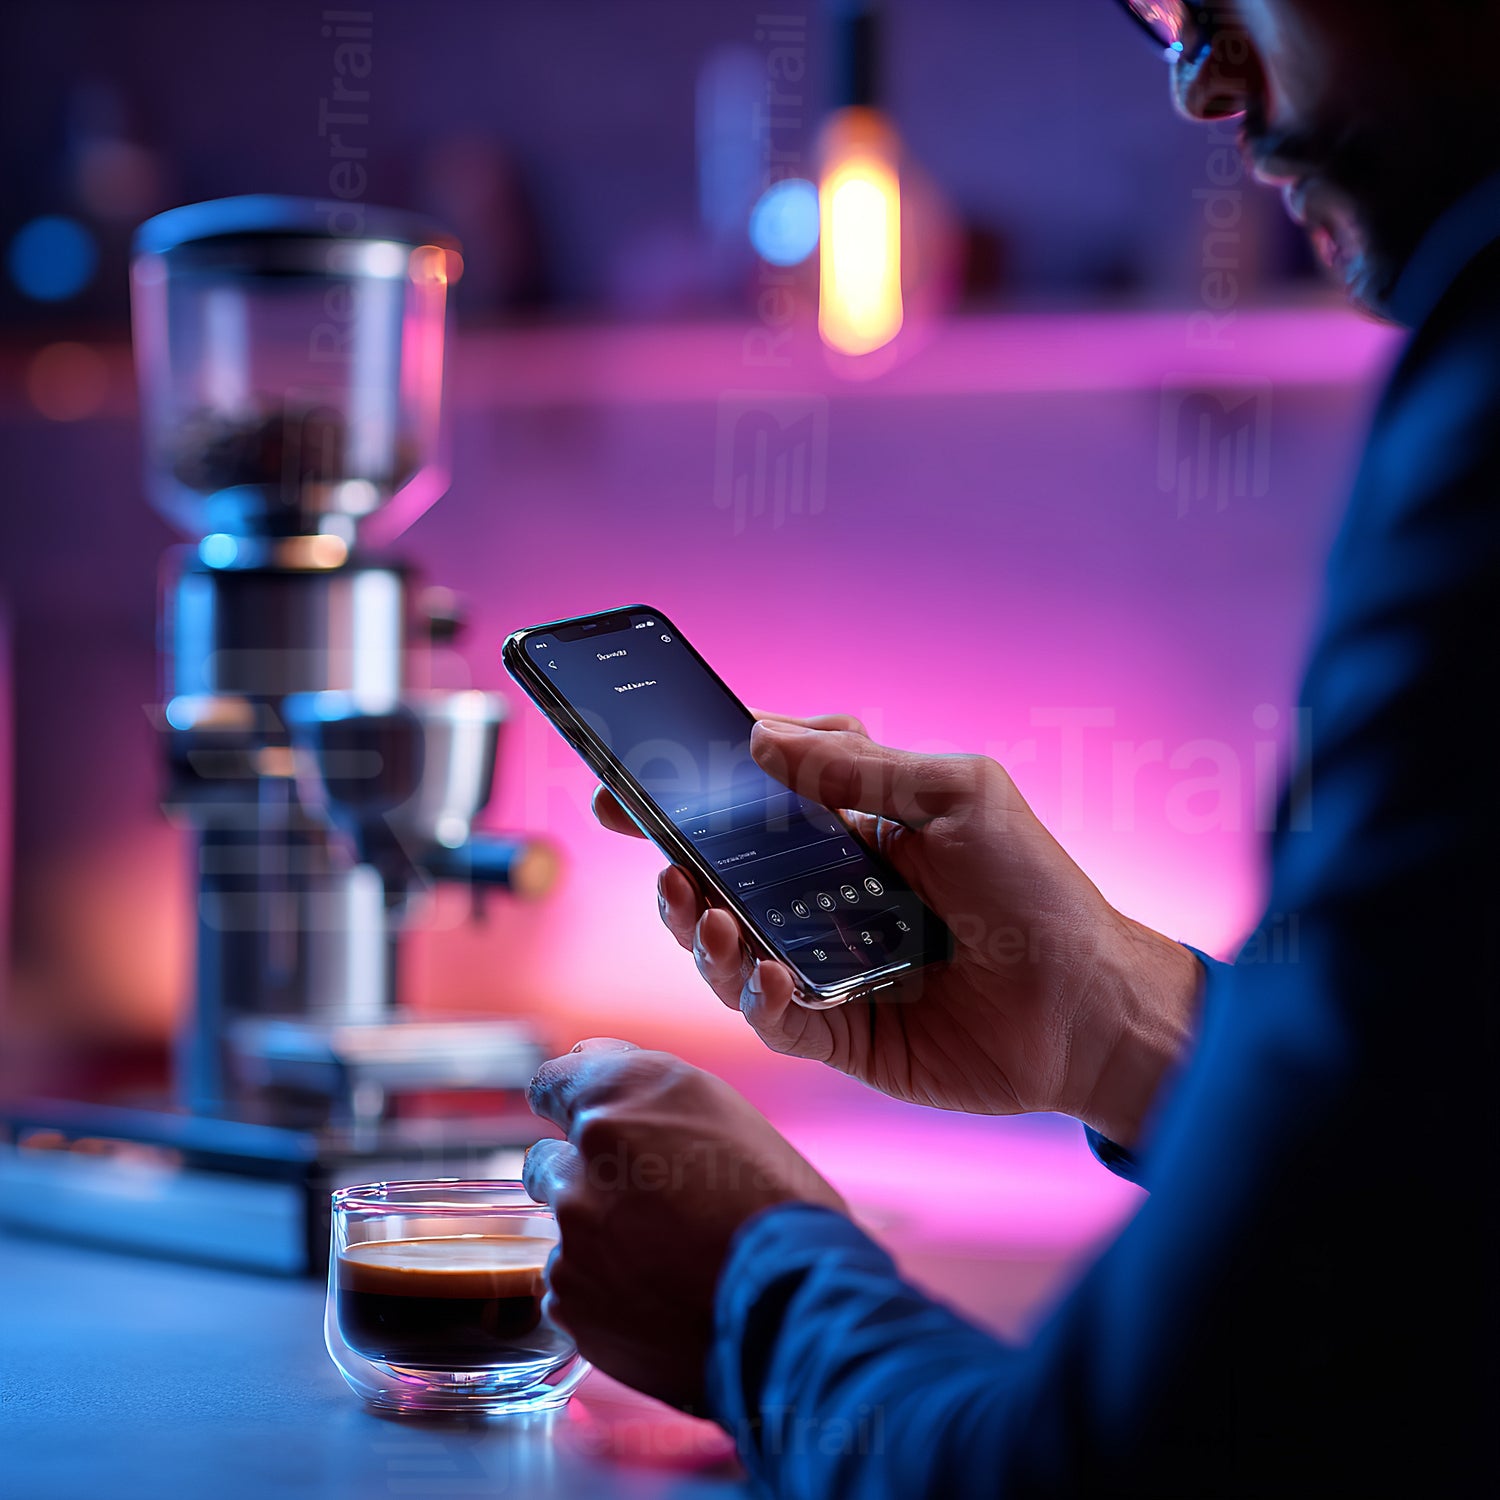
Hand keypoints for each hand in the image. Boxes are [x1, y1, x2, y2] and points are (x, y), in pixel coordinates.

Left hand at [523, 1038, 845, 1410]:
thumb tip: (580, 1058)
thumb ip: (637, 1082)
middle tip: (646, 1205)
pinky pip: (570, 1288)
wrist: (793, 1303)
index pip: (551, 1085)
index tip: (584, 1128)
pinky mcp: (571, 1298)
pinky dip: (602, 1292)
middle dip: (583, 1179)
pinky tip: (656, 1297)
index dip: (569, 1107)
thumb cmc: (773, 1200)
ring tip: (664, 1259)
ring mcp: (573, 1232)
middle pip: (547, 1162)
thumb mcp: (719, 1108)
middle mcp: (585, 1155)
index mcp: (623, 1094)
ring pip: (565, 1229)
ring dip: (597, 1238)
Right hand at [594, 714, 1201, 1144]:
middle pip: (724, 880)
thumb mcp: (958, 794)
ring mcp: (828, 966)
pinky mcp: (839, 1032)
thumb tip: (761, 737)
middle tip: (651, 854)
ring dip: (701, 931)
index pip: (753, 806)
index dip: (692, 793)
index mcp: (852, 834)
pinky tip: (771, 974)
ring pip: (731, 950)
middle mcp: (828, 898)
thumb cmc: (1035, 888)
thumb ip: (861, 767)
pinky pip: (773, 1016)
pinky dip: (758, 995)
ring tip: (702, 913)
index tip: (634, 782)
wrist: (1091, 1005)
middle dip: (675, 866)